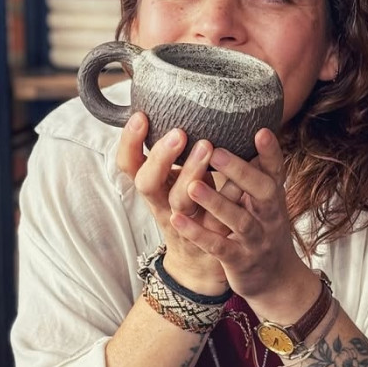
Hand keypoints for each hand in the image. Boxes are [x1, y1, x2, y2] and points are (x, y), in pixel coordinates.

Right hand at [117, 112, 238, 294]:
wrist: (202, 265)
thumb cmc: (190, 210)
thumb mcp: (175, 181)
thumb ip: (178, 152)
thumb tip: (188, 100)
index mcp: (153, 187)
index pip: (128, 164)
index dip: (129, 143)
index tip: (140, 116)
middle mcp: (162, 205)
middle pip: (148, 182)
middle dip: (160, 156)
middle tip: (179, 133)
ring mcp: (185, 223)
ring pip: (180, 201)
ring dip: (191, 173)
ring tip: (209, 146)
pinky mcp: (209, 239)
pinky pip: (215, 219)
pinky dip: (227, 199)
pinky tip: (240, 181)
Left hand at [170, 127, 308, 305]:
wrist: (275, 278)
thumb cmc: (263, 228)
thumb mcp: (265, 201)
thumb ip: (253, 172)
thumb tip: (239, 130)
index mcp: (272, 196)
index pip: (275, 169)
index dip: (271, 152)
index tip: (261, 131)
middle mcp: (269, 215)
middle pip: (260, 190)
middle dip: (239, 171)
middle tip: (215, 150)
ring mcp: (255, 239)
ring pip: (239, 219)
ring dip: (216, 202)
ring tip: (192, 185)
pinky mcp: (239, 260)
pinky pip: (219, 246)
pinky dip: (199, 233)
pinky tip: (178, 220)